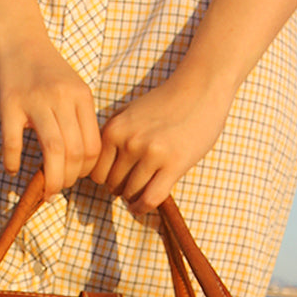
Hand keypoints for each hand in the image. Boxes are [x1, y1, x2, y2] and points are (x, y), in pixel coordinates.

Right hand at [0, 40, 101, 197]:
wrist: (19, 39)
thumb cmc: (47, 70)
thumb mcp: (73, 88)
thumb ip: (79, 119)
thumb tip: (81, 162)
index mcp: (81, 96)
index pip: (93, 145)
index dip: (86, 170)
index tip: (76, 176)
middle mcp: (62, 98)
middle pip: (74, 151)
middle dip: (69, 178)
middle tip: (60, 187)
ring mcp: (35, 100)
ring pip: (52, 150)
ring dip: (51, 178)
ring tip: (46, 189)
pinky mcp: (9, 104)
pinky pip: (13, 142)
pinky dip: (13, 161)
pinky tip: (13, 170)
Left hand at [91, 66, 233, 213]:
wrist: (200, 88)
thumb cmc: (165, 103)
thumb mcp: (129, 113)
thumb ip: (113, 138)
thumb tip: (97, 171)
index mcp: (114, 129)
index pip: (96, 173)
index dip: (105, 180)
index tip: (115, 181)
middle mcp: (129, 141)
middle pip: (113, 185)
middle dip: (120, 189)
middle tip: (132, 185)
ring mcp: (151, 153)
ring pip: (131, 193)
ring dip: (134, 198)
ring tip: (140, 194)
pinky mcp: (174, 164)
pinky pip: (150, 198)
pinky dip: (143, 208)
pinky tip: (142, 207)